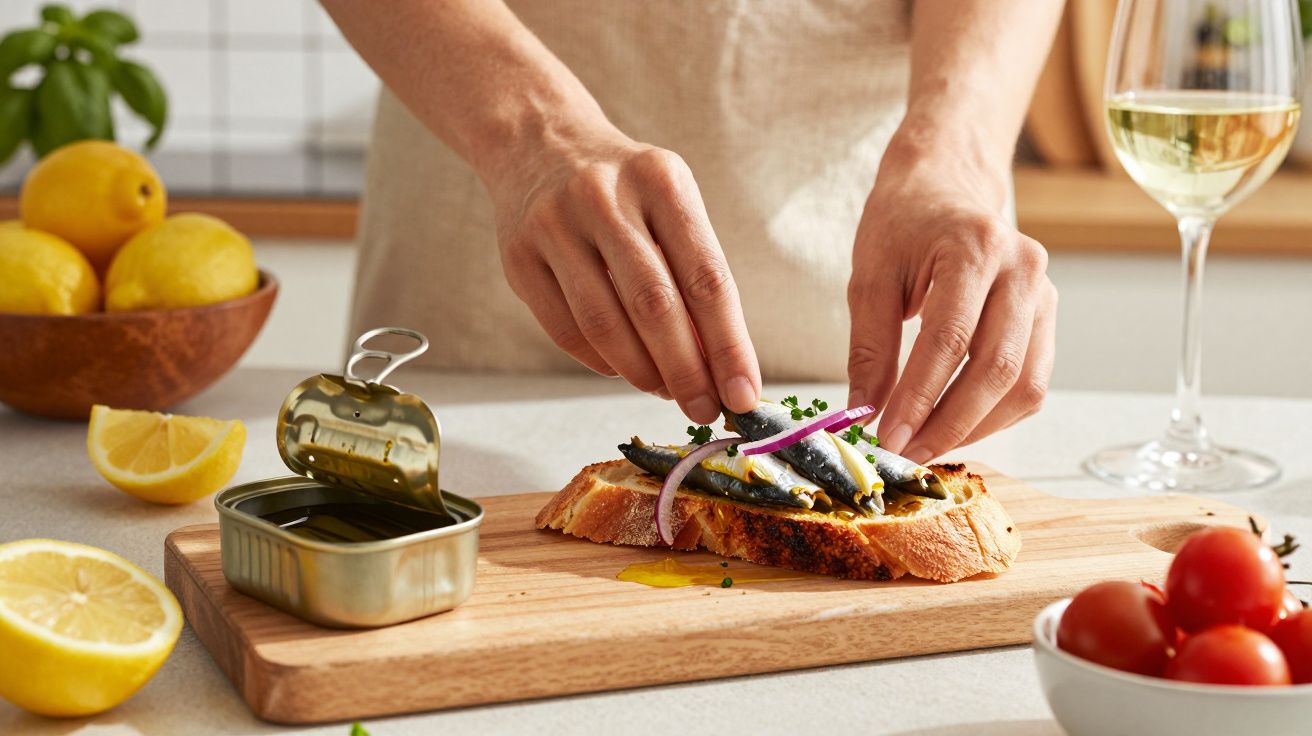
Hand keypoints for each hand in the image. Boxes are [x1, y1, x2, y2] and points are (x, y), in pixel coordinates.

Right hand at [486, 126, 760, 423]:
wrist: (540, 143)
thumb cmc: (625, 190)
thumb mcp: (670, 205)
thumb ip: (694, 276)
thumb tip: (719, 367)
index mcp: (661, 181)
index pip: (706, 278)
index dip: (728, 346)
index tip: (744, 395)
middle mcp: (605, 198)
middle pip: (655, 306)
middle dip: (686, 371)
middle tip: (705, 409)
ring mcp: (555, 225)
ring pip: (605, 324)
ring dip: (642, 373)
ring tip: (666, 391)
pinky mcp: (518, 257)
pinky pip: (566, 330)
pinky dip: (601, 362)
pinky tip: (623, 369)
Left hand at [846, 146, 1057, 463]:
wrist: (944, 186)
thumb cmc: (902, 226)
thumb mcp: (869, 276)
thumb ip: (869, 347)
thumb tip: (864, 413)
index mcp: (974, 247)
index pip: (949, 339)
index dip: (918, 397)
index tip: (887, 437)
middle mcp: (1022, 268)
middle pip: (996, 368)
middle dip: (949, 423)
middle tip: (905, 453)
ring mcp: (1044, 293)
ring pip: (1024, 384)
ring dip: (975, 427)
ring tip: (926, 446)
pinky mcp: (1047, 317)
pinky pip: (1032, 382)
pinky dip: (994, 415)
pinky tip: (953, 425)